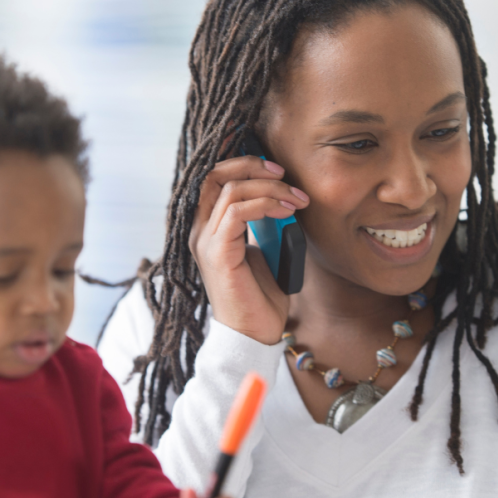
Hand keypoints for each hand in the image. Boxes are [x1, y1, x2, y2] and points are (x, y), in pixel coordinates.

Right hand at [189, 155, 309, 344]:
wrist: (255, 333)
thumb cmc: (261, 296)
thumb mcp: (264, 249)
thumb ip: (263, 222)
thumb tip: (282, 195)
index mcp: (208, 228)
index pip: (214, 178)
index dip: (242, 163)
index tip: (278, 169)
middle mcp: (201, 231)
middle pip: (215, 175)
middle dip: (253, 166)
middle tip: (285, 174)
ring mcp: (206, 242)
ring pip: (231, 190)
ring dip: (270, 188)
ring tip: (297, 201)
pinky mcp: (218, 253)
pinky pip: (238, 212)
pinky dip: (266, 205)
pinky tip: (286, 213)